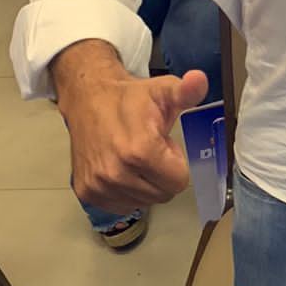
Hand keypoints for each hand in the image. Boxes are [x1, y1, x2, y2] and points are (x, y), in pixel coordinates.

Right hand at [61, 64, 208, 213]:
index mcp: (140, 151)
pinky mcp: (86, 193)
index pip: (178, 181)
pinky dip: (128, 191)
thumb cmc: (131, 98)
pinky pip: (122, 205)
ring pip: (143, 202)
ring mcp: (98, 186)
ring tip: (136, 156)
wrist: (89, 100)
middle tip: (152, 150)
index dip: (177, 162)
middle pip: (162, 194)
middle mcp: (116, 173)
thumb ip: (188, 91)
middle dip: (164, 174)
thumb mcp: (164, 90)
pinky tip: (123, 168)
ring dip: (146, 183)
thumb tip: (199, 80)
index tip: (166, 145)